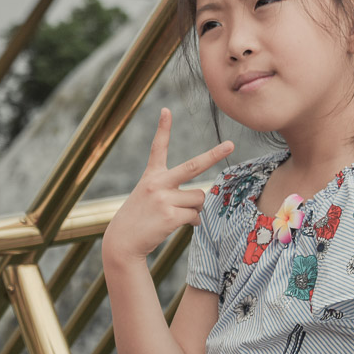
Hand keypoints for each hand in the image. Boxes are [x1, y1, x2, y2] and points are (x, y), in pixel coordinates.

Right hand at [102, 108, 233, 267]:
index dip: (163, 128)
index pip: (158, 148)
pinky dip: (193, 221)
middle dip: (214, 155)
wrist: (121, 242)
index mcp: (151, 176)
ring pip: (199, 198)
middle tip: (231, 144)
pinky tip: (183, 224)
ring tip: (181, 215)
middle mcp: (157, 184)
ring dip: (196, 208)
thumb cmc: (138, 220)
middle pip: (193, 166)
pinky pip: (195, 215)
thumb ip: (172, 193)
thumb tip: (201, 201)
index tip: (166, 110)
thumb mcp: (149, 199)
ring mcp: (164, 199)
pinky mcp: (170, 216)